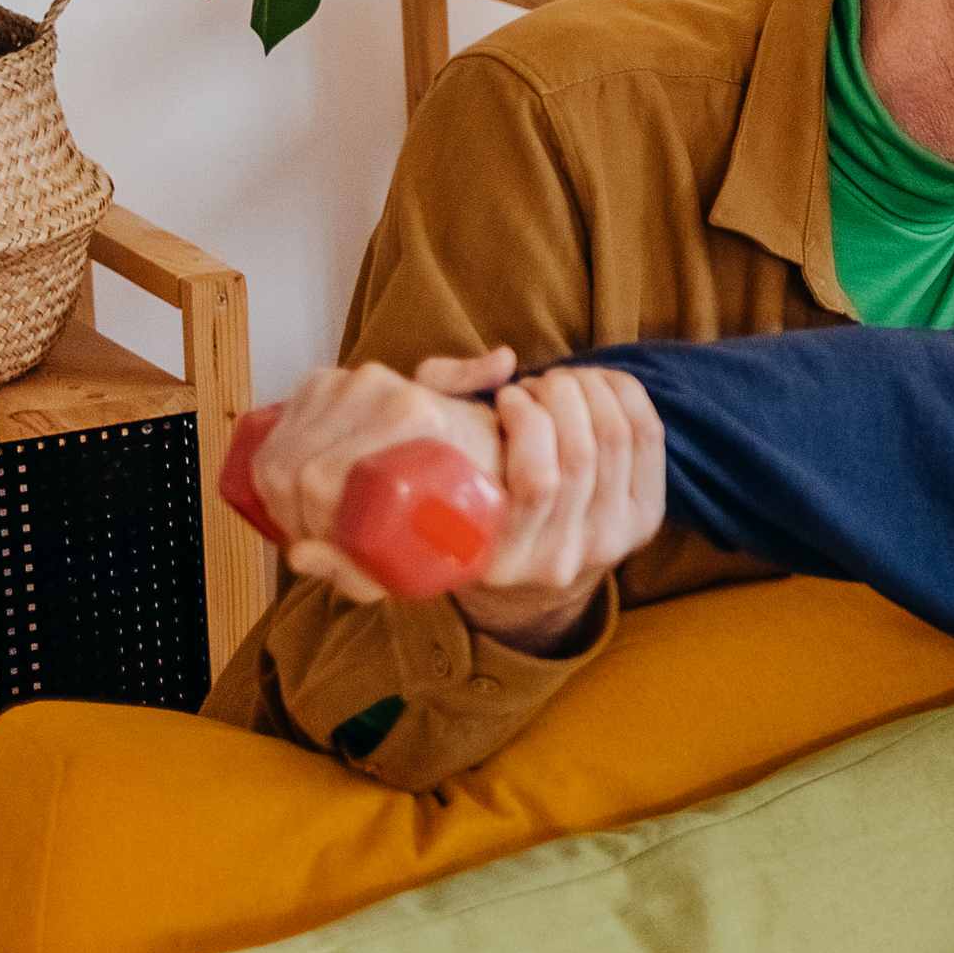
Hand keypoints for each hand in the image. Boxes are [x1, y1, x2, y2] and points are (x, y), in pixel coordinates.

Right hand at [252, 352, 667, 637]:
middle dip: (560, 400)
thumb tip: (305, 554)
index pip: (539, 484)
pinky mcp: (642, 520)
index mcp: (510, 563)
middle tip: (533, 385)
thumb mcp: (409, 538)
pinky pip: (648, 443)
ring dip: (589, 393)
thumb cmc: (459, 529)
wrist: (535, 571)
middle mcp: (563, 560)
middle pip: (582, 456)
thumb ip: (353, 552)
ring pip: (616, 444)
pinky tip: (599, 381)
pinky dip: (626, 396)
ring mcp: (608, 541)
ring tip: (559, 381)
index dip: (530, 425)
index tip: (509, 398)